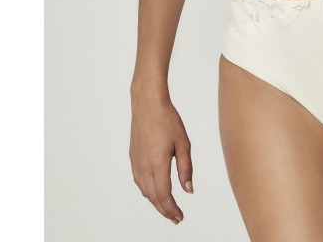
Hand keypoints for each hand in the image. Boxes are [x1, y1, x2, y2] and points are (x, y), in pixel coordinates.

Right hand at [129, 94, 193, 224]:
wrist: (147, 104)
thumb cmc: (167, 120)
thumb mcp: (183, 143)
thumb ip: (186, 169)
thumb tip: (188, 190)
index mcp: (157, 164)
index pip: (164, 196)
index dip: (172, 210)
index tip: (180, 217)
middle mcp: (144, 167)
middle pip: (153, 197)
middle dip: (165, 210)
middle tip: (176, 218)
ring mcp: (136, 163)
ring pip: (145, 191)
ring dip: (156, 202)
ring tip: (168, 207)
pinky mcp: (133, 158)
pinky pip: (139, 181)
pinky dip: (148, 191)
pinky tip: (154, 190)